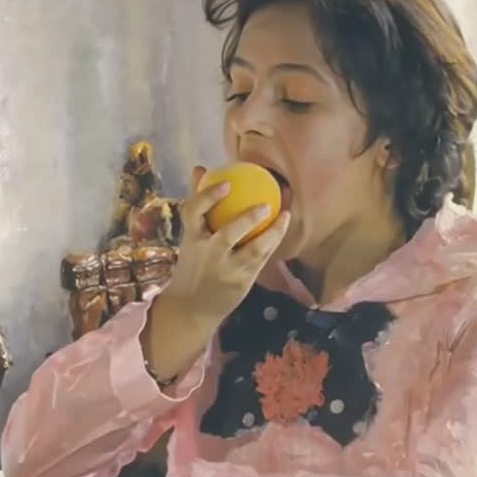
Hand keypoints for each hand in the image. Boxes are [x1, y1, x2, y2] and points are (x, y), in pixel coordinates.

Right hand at [165, 165, 289, 324]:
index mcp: (191, 239)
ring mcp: (227, 270)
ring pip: (253, 250)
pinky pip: (261, 259)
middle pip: (228, 234)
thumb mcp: (190, 237)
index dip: (208, 196)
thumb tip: (200, 169)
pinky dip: (273, 242)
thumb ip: (198, 205)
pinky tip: (283, 226)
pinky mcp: (242, 282)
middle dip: (248, 219)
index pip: (194, 212)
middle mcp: (208, 254)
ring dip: (271, 233)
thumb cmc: (193, 265)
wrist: (191, 308)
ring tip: (285, 215)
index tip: (226, 183)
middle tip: (266, 203)